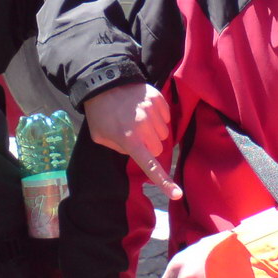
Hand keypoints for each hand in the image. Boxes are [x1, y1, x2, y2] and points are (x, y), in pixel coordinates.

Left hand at [82, 83, 181, 199]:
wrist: (103, 83)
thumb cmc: (100, 113)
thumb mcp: (101, 137)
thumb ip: (119, 148)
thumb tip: (135, 151)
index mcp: (130, 140)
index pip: (150, 166)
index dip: (164, 182)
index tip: (177, 194)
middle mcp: (144, 127)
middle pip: (158, 148)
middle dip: (149, 146)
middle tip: (135, 135)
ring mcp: (153, 111)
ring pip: (164, 133)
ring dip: (154, 131)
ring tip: (138, 121)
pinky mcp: (158, 99)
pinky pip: (167, 116)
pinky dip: (158, 117)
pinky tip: (144, 111)